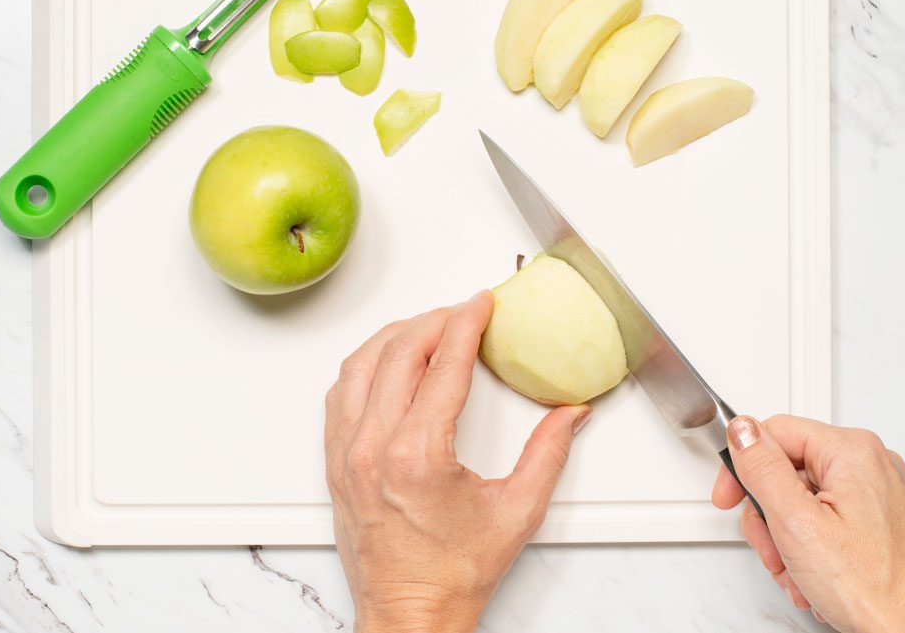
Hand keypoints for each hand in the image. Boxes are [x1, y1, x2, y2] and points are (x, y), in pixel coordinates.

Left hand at [324, 291, 591, 632]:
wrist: (410, 614)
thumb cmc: (453, 575)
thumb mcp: (516, 512)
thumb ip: (548, 454)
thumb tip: (570, 414)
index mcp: (418, 454)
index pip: (443, 365)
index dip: (465, 323)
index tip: (481, 303)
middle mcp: (373, 448)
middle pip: (399, 353)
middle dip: (434, 321)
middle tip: (462, 313)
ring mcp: (347, 454)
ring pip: (360, 366)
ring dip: (394, 337)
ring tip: (425, 328)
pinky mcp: (334, 464)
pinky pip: (340, 395)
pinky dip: (363, 367)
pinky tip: (383, 362)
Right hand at [713, 415, 904, 632]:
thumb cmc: (878, 591)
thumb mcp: (797, 523)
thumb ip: (763, 468)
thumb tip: (743, 431)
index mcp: (852, 451)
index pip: (774, 432)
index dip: (742, 466)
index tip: (729, 498)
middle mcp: (872, 465)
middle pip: (789, 470)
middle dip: (770, 516)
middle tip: (773, 548)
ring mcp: (881, 496)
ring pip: (806, 501)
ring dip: (789, 541)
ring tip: (798, 573)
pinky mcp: (883, 524)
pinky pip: (829, 522)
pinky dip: (813, 550)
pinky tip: (816, 578)